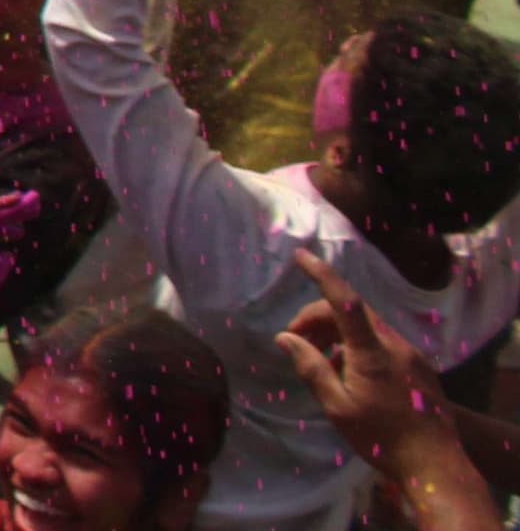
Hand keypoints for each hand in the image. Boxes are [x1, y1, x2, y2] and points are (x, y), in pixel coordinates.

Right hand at [280, 250, 457, 477]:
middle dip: (320, 316)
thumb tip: (285, 338)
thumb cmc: (381, 437)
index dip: (322, 274)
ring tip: (321, 361)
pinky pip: (384, 343)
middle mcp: (395, 345)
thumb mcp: (338, 407)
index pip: (345, 301)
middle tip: (297, 338)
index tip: (301, 256)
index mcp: (372, 352)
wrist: (435, 464)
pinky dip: (360, 346)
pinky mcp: (420, 368)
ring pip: (369, 327)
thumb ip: (311, 367)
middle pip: (354, 311)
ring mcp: (411, 355)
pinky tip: (349, 373)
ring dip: (339, 332)